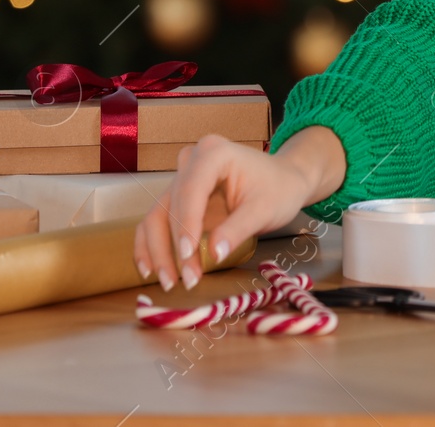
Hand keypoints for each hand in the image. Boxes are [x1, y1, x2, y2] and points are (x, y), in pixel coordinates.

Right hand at [133, 134, 316, 290]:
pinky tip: (150, 269)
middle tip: (188, 279)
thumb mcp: (265, 209)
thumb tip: (214, 255)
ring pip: (157, 216)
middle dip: (176, 247)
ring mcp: (181, 178)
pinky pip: (157, 220)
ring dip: (158, 251)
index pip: (191, 190)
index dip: (186, 224)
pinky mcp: (178, 197)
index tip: (188, 255)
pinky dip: (151, 245)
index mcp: (214, 153)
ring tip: (170, 282)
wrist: (283, 181)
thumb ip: (238, 230)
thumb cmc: (278, 189)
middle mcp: (191, 161)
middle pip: (171, 207)